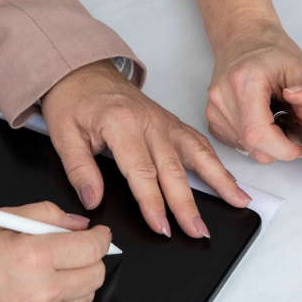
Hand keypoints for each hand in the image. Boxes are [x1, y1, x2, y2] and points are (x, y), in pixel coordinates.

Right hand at [0, 201, 111, 301]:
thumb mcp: (4, 218)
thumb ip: (47, 214)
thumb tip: (78, 223)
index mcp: (36, 256)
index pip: (92, 248)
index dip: (101, 237)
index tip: (98, 233)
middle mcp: (44, 290)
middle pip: (97, 274)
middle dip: (93, 257)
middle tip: (79, 248)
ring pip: (86, 296)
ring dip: (80, 279)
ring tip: (56, 268)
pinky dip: (62, 299)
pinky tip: (40, 287)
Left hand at [40, 60, 252, 239]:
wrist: (83, 69)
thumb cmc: (74, 99)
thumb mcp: (63, 135)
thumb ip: (79, 170)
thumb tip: (93, 200)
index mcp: (121, 123)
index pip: (142, 171)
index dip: (153, 203)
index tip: (161, 227)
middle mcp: (149, 121)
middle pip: (174, 168)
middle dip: (188, 204)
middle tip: (198, 231)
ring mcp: (163, 120)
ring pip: (197, 152)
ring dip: (219, 179)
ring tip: (239, 202)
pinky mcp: (170, 121)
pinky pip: (197, 142)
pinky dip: (216, 162)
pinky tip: (228, 179)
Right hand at [206, 20, 301, 164]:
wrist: (244, 38)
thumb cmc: (270, 49)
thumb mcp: (298, 70)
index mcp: (244, 81)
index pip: (258, 133)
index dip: (284, 148)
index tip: (301, 144)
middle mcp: (222, 96)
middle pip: (253, 145)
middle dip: (280, 146)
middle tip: (294, 127)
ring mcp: (214, 108)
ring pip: (247, 147)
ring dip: (268, 142)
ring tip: (277, 116)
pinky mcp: (212, 118)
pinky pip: (238, 143)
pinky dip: (255, 140)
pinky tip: (262, 118)